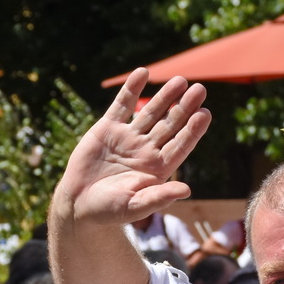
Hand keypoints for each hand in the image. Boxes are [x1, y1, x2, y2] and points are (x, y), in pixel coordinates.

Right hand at [54, 69, 210, 226]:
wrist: (78, 203)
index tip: (205, 114)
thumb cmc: (109, 211)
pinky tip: (142, 73)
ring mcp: (129, 137)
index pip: (180, 145)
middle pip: (170, 124)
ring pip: (150, 112)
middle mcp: (147, 149)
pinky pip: (122, 105)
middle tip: (200, 90)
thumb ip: (159, 197)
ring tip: (180, 80)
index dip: (193, 130)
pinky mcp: (108, 128)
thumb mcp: (135, 207)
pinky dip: (132, 89)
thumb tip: (186, 190)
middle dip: (184, 107)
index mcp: (158, 168)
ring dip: (164, 96)